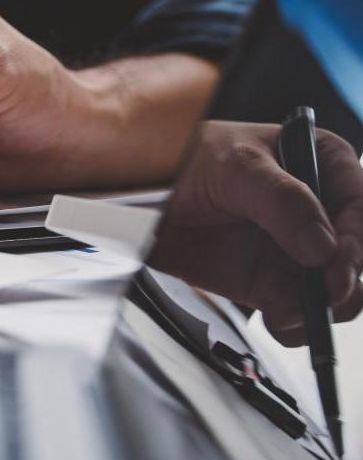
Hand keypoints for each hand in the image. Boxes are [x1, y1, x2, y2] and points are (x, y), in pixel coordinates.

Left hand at [148, 121, 362, 345]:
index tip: (336, 260)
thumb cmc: (190, 162)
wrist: (145, 198)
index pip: (361, 204)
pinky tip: (278, 321)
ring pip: (340, 290)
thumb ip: (282, 200)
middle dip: (345, 279)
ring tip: (291, 310)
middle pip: (358, 253)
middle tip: (323, 292)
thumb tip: (323, 246)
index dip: (356, 236)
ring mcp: (299, 250)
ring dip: (324, 308)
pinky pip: (304, 314)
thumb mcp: (236, 166)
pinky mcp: (274, 283)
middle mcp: (319, 211)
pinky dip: (297, 326)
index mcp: (323, 165)